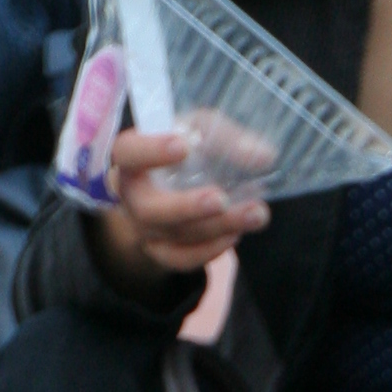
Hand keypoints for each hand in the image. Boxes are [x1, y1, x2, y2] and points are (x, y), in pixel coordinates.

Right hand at [91, 125, 268, 291]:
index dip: (151, 151)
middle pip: (149, 208)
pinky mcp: (162, 253)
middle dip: (187, 206)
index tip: (183, 146)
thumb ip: (228, 139)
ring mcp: (144, 229)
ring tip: (255, 214)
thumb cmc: (184, 149)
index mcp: (131, 157)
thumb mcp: (202, 131)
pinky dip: (212, 249)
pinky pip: (183, 259)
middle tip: (221, 199)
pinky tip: (236, 233)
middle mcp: (131, 196)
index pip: (128, 152)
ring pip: (174, 235)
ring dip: (217, 226)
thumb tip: (263, 156)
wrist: (174, 185)